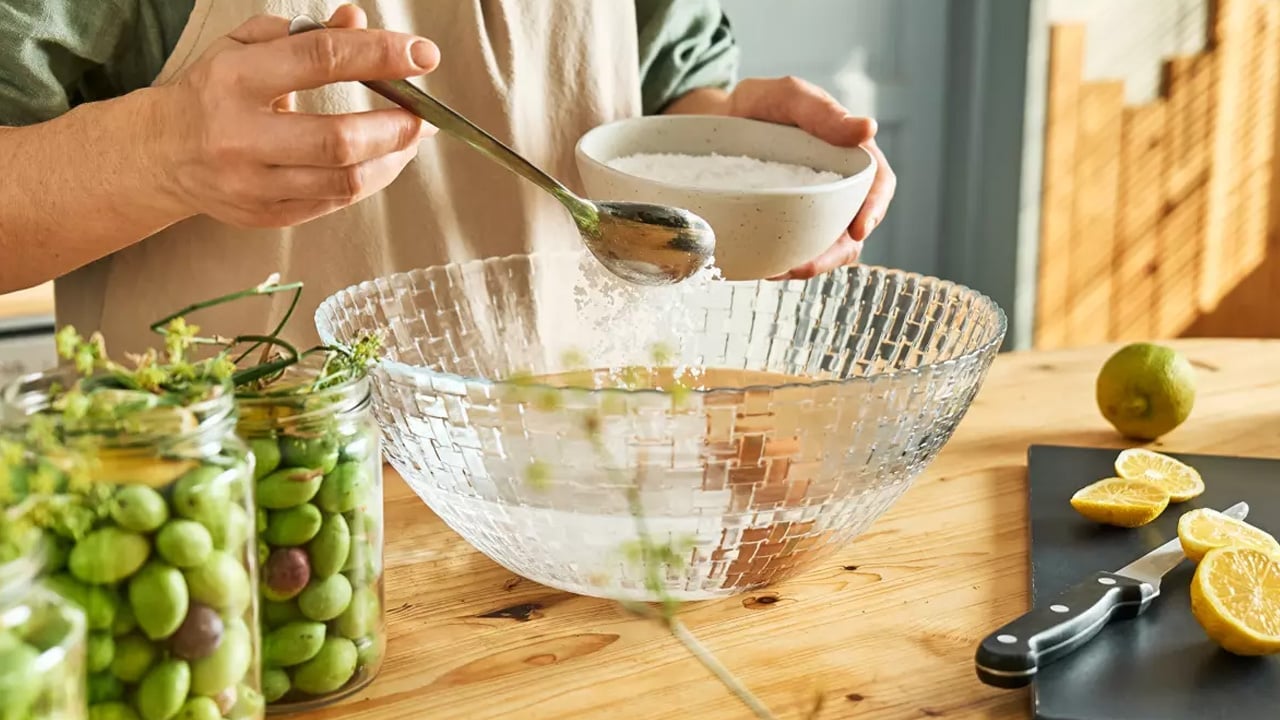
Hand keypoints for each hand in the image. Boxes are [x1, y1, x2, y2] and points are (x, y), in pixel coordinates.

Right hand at [152, 4, 439, 227]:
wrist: (158, 154)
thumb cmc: (210, 94)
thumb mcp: (245, 47)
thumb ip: (306, 35)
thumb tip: (359, 21)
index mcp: (234, 79)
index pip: (320, 60)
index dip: (380, 56)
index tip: (422, 55)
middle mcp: (240, 136)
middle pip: (339, 140)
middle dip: (395, 127)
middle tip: (422, 114)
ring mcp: (253, 183)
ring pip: (345, 181)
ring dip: (392, 159)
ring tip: (409, 138)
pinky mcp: (266, 214)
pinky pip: (334, 202)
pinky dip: (369, 180)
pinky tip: (381, 161)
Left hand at [726, 77, 896, 279]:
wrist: (716, 121)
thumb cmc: (758, 104)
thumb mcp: (787, 96)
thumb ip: (821, 110)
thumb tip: (868, 128)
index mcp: (849, 153)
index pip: (878, 183)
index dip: (874, 208)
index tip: (859, 229)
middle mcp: (837, 185)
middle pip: (853, 228)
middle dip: (835, 252)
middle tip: (804, 265)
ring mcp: (813, 208)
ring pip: (826, 247)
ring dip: (809, 264)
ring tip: (778, 271)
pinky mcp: (788, 224)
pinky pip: (795, 251)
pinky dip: (784, 262)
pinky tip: (764, 267)